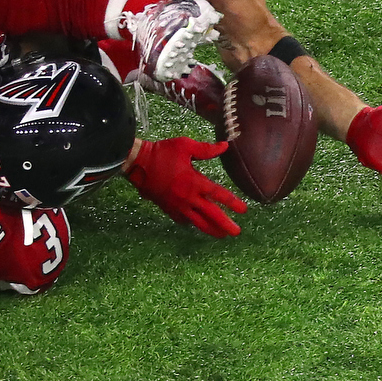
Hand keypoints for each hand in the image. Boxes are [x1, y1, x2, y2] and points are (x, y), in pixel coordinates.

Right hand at [126, 138, 246, 237]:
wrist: (137, 163)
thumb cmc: (161, 152)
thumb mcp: (185, 145)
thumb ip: (206, 149)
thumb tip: (225, 146)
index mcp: (195, 181)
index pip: (219, 195)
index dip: (233, 203)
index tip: (244, 210)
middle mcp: (188, 197)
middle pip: (212, 215)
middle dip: (226, 225)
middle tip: (236, 232)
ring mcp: (177, 205)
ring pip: (198, 222)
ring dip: (211, 229)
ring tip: (221, 235)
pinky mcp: (167, 208)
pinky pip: (183, 220)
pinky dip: (191, 223)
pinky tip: (196, 224)